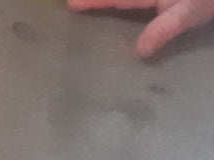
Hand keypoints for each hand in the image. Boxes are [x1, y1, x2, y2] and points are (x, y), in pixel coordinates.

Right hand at [68, 0, 213, 58]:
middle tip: (72, 0)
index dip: (93, 1)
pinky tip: (122, 7)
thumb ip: (164, 30)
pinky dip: (122, 3)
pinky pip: (135, 2)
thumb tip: (139, 52)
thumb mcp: (190, 14)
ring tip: (90, 1)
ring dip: (110, 0)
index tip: (71, 4)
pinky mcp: (162, 2)